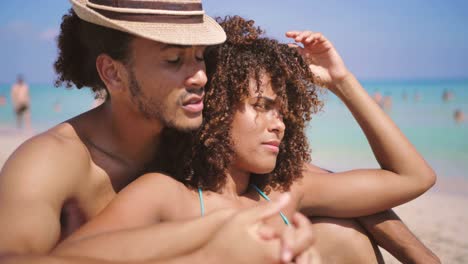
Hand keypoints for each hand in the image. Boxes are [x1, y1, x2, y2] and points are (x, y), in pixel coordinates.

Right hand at [198, 194, 317, 263]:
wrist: (208, 261)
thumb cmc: (223, 239)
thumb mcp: (244, 218)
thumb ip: (268, 208)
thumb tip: (288, 195)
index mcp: (276, 252)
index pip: (308, 238)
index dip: (304, 223)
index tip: (294, 215)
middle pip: (310, 255)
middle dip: (305, 238)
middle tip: (294, 225)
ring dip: (302, 252)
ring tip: (289, 238)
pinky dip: (293, 260)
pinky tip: (281, 249)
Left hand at [286, 31, 350, 91]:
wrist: (333, 80)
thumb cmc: (319, 78)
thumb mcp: (305, 70)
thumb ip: (297, 63)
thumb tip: (286, 57)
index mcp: (303, 54)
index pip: (295, 46)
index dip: (289, 43)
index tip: (282, 44)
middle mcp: (310, 48)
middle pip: (301, 37)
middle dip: (295, 34)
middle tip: (288, 34)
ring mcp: (318, 45)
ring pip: (309, 34)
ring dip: (303, 34)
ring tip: (298, 39)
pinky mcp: (326, 44)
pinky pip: (319, 36)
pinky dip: (313, 36)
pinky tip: (308, 40)